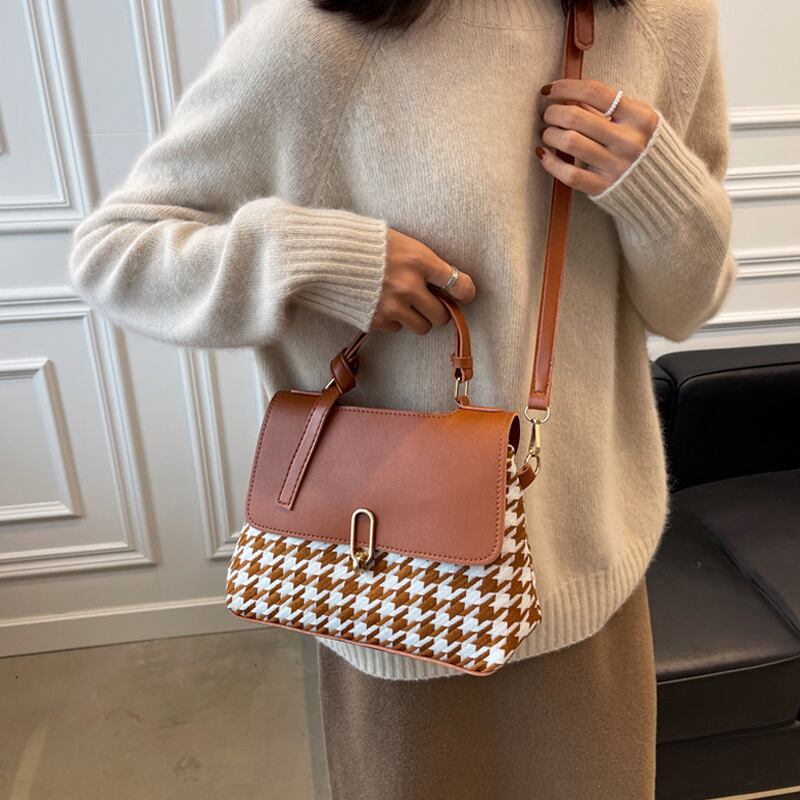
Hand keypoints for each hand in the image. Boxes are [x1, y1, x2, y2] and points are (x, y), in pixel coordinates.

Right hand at [370, 228, 476, 333]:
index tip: (464, 295)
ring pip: (422, 328)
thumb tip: (444, 283)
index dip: (465, 292)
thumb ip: (424, 264)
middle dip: (438, 311)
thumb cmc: (366, 243)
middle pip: (441, 316)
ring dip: (418, 319)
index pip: (458, 285)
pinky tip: (383, 304)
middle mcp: (409, 287)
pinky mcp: (376, 320)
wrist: (327, 255)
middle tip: (431, 304)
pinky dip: (393, 320)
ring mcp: (392, 306)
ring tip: (407, 306)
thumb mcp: (402, 243)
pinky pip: (396, 329)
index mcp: (419, 261)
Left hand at [536, 79, 659, 196]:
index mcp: (639, 117)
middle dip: (553, 113)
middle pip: (576, 117)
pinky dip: (550, 162)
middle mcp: (628, 141)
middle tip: (548, 115)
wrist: (661, 187)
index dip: (566, 87)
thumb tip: (566, 95)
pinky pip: (569, 173)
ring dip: (550, 135)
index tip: (549, 90)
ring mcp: (616, 166)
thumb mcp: (634, 121)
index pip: (594, 91)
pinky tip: (543, 154)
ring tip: (547, 133)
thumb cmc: (641, 146)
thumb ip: (604, 108)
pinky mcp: (603, 188)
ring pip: (569, 143)